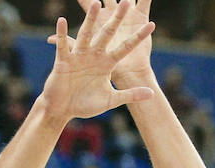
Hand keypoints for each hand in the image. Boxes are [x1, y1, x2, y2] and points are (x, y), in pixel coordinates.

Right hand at [42, 0, 153, 121]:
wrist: (63, 109)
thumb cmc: (85, 104)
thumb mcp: (111, 100)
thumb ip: (131, 95)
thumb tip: (152, 94)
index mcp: (107, 63)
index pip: (126, 48)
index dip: (138, 38)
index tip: (152, 25)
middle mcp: (94, 55)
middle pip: (107, 34)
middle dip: (116, 19)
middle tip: (127, 2)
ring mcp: (79, 56)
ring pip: (86, 34)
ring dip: (90, 20)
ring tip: (96, 3)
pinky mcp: (63, 60)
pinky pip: (63, 45)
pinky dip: (62, 34)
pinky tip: (61, 20)